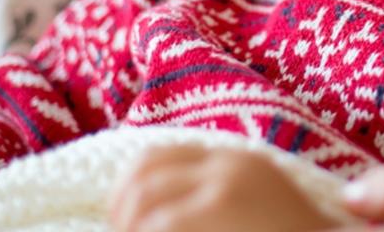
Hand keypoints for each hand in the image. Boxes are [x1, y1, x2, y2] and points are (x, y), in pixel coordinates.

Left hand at [108, 144, 338, 231]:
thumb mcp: (261, 210)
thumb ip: (217, 200)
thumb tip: (151, 218)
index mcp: (239, 162)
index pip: (156, 159)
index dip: (129, 193)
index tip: (129, 226)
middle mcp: (229, 166)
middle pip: (140, 175)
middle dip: (122, 213)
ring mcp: (221, 190)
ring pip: (140, 204)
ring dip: (133, 229)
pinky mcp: (211, 214)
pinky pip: (155, 228)